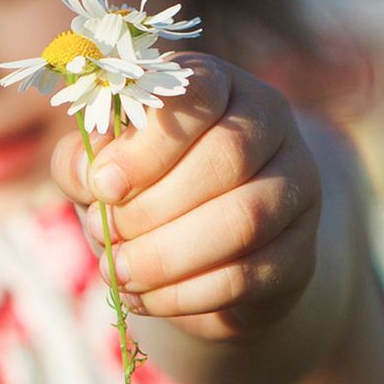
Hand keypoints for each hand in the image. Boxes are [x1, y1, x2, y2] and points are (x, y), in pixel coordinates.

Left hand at [51, 53, 321, 340]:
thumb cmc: (142, 191)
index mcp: (219, 85)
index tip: (104, 184)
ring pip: (244, 219)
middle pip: (229, 155)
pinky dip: (185, 294)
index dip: (150, 143)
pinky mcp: (299, 253)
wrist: (196, 256)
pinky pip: (249, 275)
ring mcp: (295, 188)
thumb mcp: (104, 165)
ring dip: (167, 254)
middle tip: (104, 234)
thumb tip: (89, 173)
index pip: (201, 93)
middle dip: (153, 205)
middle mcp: (269, 125)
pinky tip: (145, 297)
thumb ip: (84, 159)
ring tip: (119, 272)